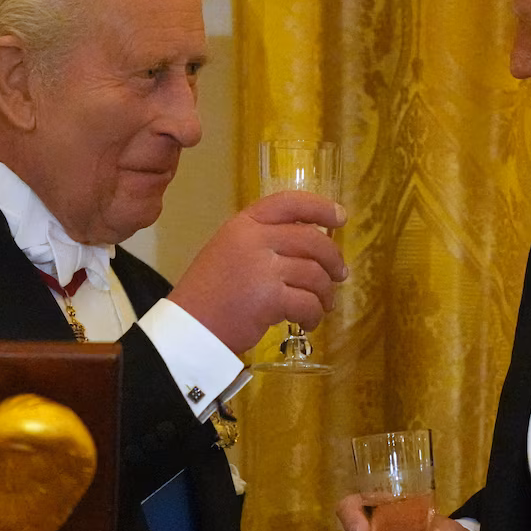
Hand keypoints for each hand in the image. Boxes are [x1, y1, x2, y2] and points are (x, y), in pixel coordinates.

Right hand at [168, 190, 346, 352]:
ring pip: (315, 274)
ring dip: (326, 293)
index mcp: (244, 223)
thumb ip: (265, 240)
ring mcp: (262, 268)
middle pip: (312, 239)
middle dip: (333, 259)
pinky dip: (314, 315)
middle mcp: (253, 239)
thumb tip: (314, 240)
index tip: (341, 216)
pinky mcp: (269, 298)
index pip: (290, 202)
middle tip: (339, 275)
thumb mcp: (230, 250)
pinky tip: (307, 322)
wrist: (189, 328)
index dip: (320, 207)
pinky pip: (308, 303)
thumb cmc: (211, 292)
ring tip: (322, 305)